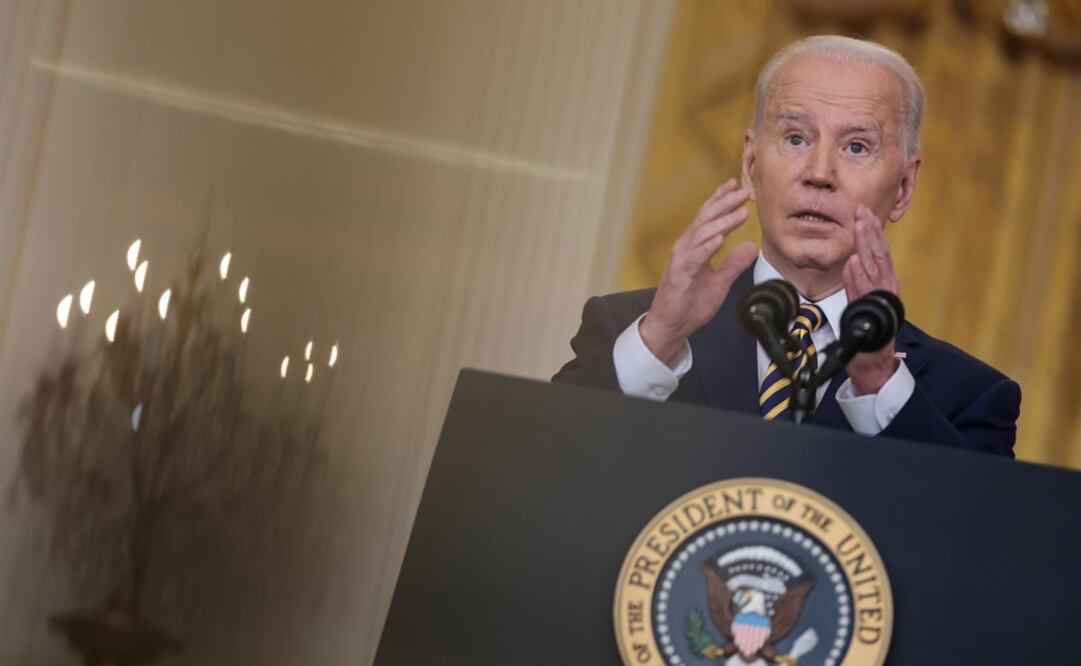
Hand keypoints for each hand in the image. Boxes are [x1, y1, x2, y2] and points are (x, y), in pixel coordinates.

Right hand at [640, 178, 757, 364]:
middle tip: (744, 192)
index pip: (709, 219)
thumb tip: (751, 247)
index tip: (737, 186)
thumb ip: (733, 264)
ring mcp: (681, 260)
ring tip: (741, 212)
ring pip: (702, 234)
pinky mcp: (679, 275)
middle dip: (725, 204)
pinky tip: (720, 238)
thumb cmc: (689, 304)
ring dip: (722, 222)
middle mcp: (686, 248)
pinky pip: (694, 258)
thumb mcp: (719, 283)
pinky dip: (707, 246)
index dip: (722, 201)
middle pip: (706, 219)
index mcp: (695, 247)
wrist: (670, 326)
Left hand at [842, 205, 900, 394]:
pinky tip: (852, 263)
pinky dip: (857, 278)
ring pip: (874, 268)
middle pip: (878, 254)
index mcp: (884, 283)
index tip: (861, 212)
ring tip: (858, 226)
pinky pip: (863, 293)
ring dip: (865, 245)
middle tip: (860, 210)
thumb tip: (851, 262)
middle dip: (869, 231)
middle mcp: (886, 289)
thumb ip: (859, 282)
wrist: (874, 364)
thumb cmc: (867, 332)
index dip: (871, 231)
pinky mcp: (871, 316)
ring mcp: (879, 301)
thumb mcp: (862, 301)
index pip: (879, 251)